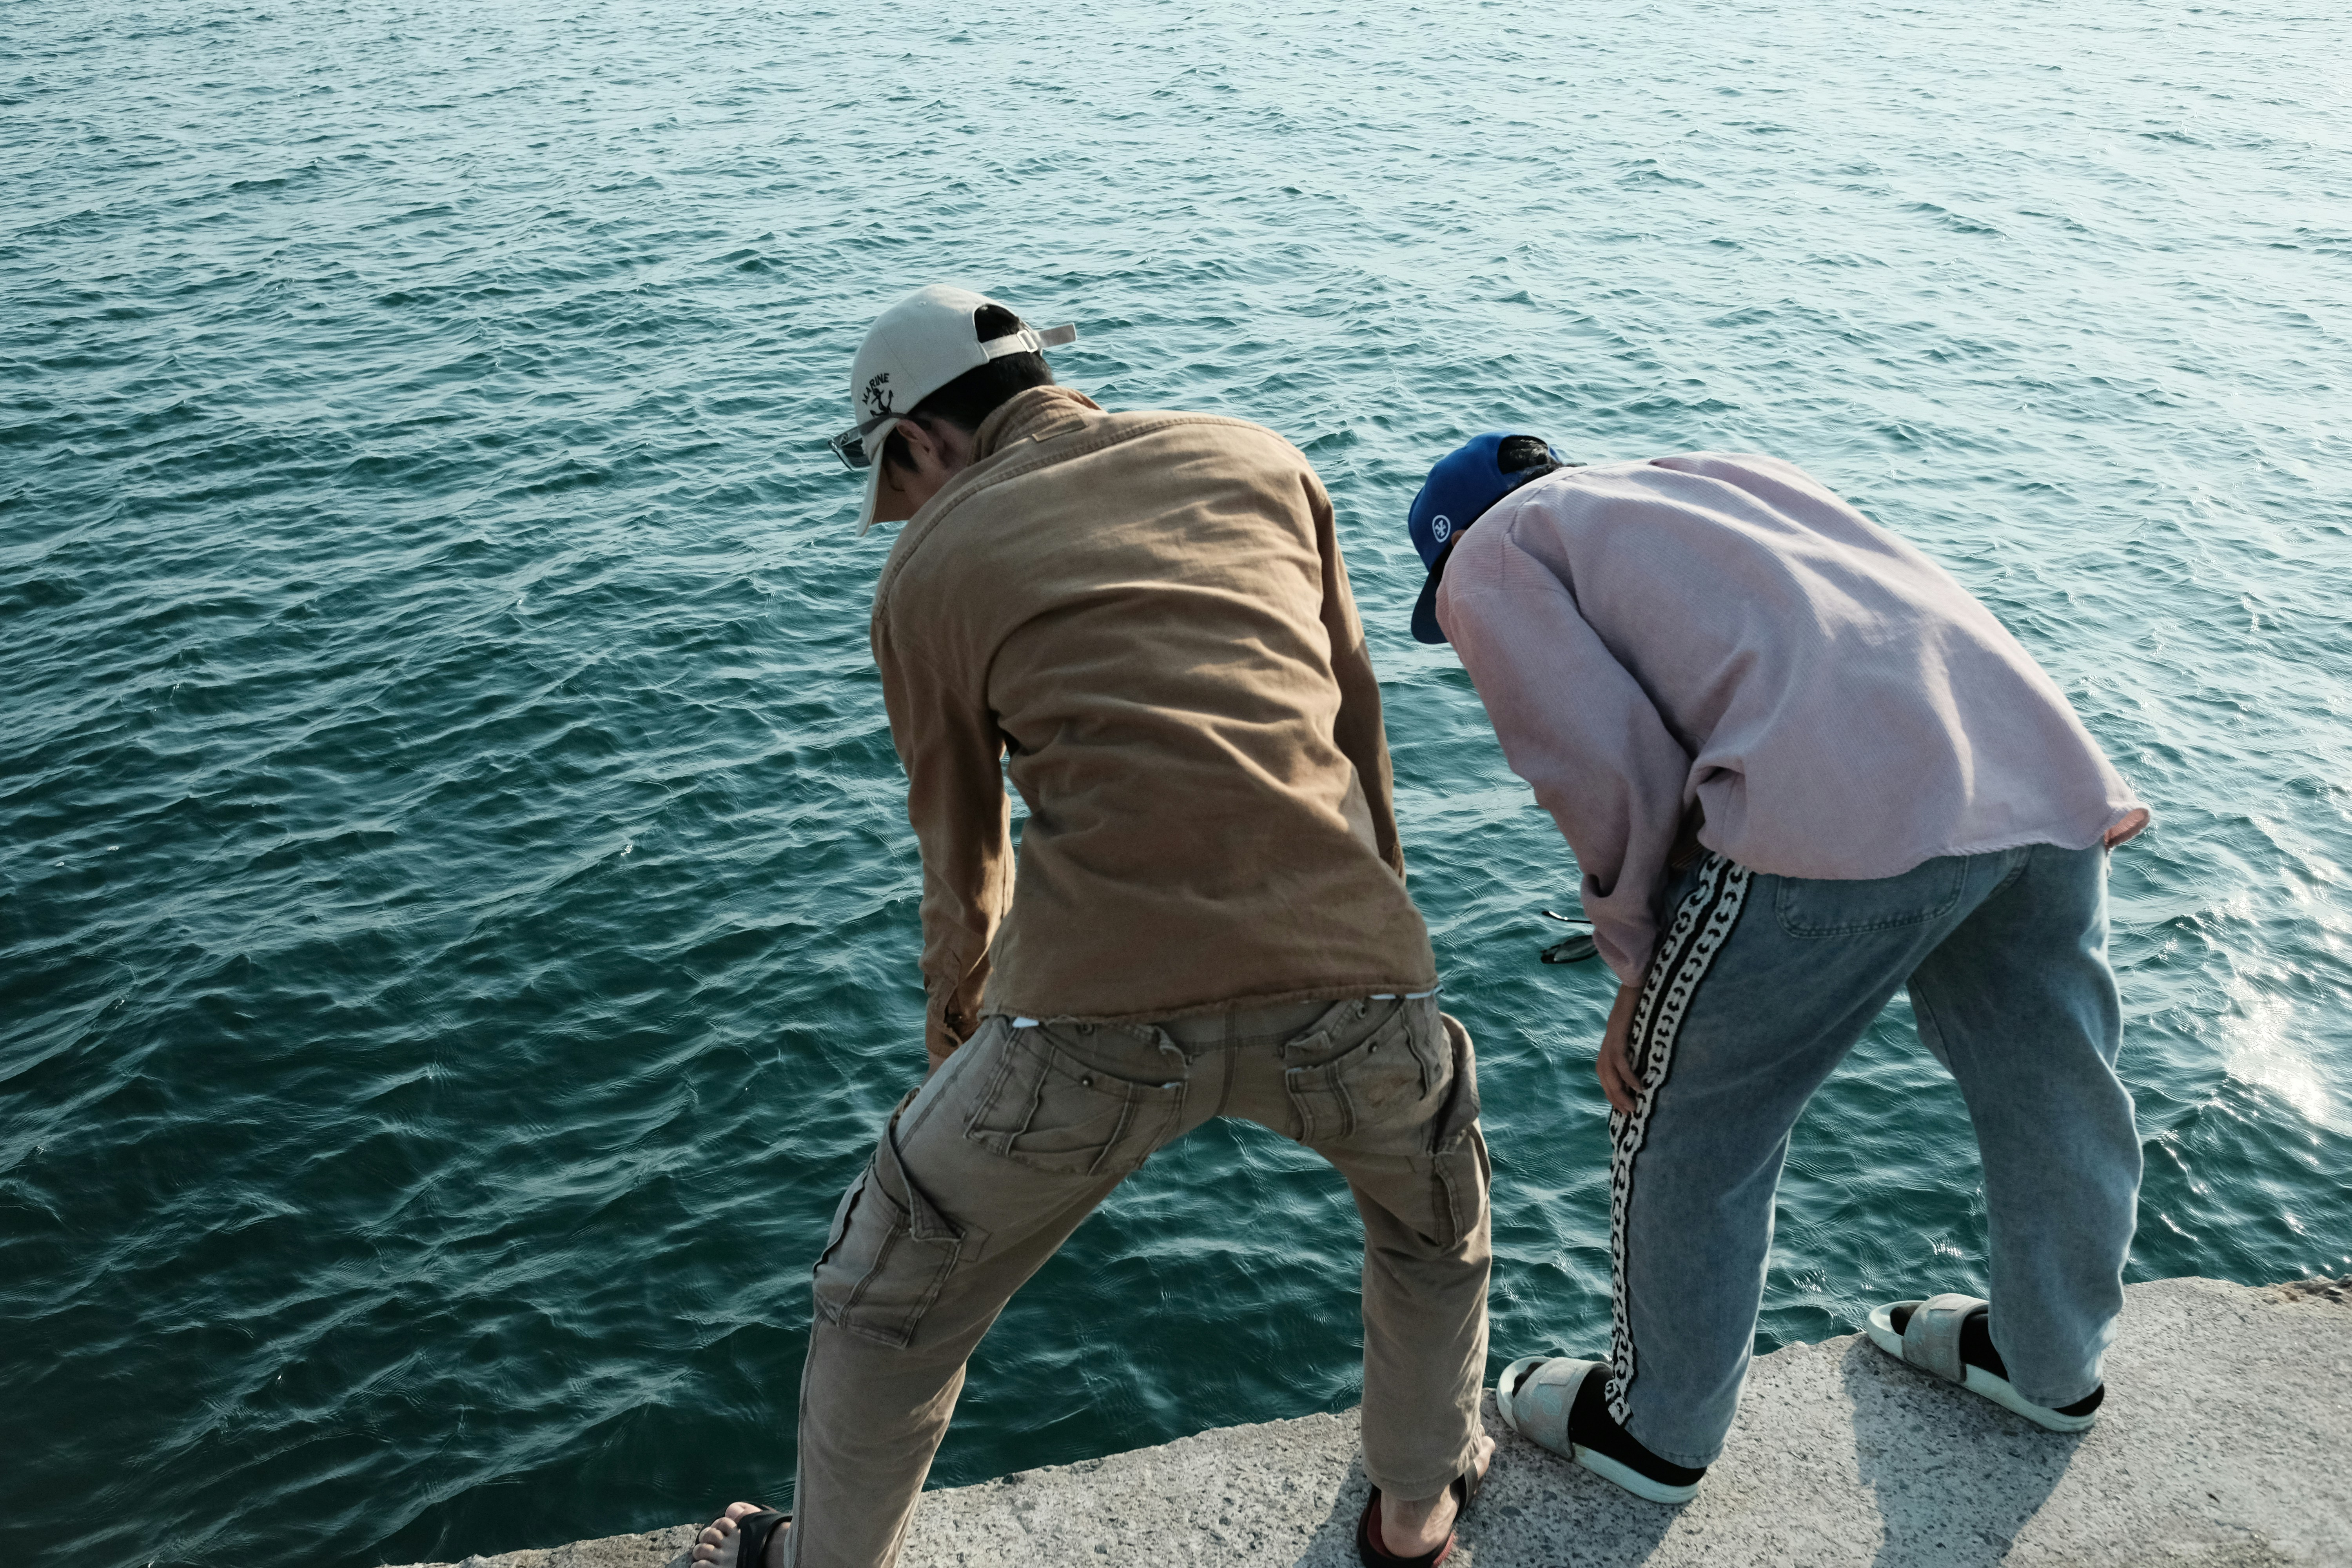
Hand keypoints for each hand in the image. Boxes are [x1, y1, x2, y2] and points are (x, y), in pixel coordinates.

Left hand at [1597, 981, 1641, 1114]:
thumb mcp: (1640, 1023)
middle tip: (1628, 1114)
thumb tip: (1652, 1056)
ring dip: (1619, 1092)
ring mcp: (1612, 1035)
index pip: (1604, 1070)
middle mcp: (1608, 1039)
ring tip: (1632, 1107)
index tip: (1621, 1106)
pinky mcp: (1619, 1031)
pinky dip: (1627, 1075)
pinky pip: (1621, 1058)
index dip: (1611, 1089)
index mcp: (1611, 1039)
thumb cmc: (1644, 999)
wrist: (1639, 975)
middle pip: (1603, 1074)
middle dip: (1614, 1097)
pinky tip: (1638, 1087)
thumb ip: (1640, 1039)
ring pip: (1608, 1071)